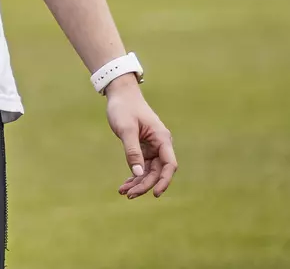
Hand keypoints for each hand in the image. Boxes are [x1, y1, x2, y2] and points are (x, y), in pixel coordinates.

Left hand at [105, 76, 177, 197]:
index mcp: (162, 138)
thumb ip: (132, 151)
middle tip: (129, 195)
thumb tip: (138, 173)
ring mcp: (153, 147)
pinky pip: (142, 166)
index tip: (156, 194)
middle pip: (158, 171)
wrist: (120, 94)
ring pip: (149, 171)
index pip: (169, 164)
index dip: (164, 180)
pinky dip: (134, 175)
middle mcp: (160, 144)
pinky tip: (125, 184)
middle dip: (145, 184)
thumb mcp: (126, 129)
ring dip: (138, 182)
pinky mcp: (144, 148)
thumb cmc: (124, 108)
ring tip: (123, 192)